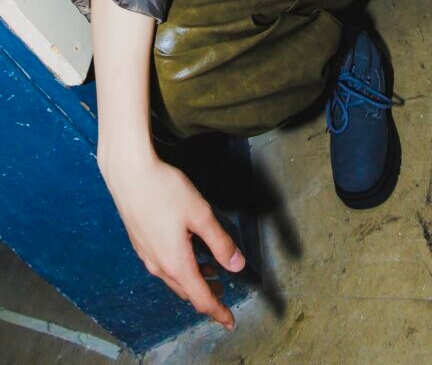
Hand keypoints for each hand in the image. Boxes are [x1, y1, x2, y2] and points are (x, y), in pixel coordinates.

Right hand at [100, 151, 244, 330]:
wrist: (128, 175)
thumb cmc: (164, 190)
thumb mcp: (200, 214)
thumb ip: (220, 242)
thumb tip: (237, 265)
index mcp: (176, 263)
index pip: (201, 298)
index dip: (218, 312)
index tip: (229, 322)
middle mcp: (158, 265)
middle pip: (186, 291)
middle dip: (207, 295)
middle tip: (224, 293)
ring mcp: (147, 255)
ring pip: (174, 278)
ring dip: (193, 280)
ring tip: (211, 271)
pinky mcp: (140, 242)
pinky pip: (163, 265)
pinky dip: (180, 267)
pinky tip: (188, 251)